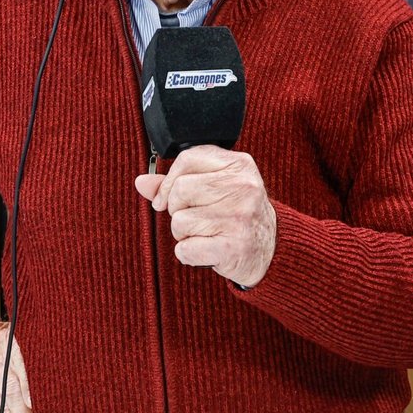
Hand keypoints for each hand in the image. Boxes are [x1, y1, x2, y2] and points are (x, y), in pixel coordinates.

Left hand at [133, 145, 276, 287]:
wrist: (270, 251)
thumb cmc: (238, 216)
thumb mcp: (216, 189)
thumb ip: (178, 182)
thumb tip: (142, 182)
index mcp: (239, 165)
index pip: (188, 159)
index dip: (168, 181)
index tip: (165, 199)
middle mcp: (243, 187)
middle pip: (180, 190)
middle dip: (177, 209)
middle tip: (195, 219)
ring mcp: (240, 217)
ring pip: (180, 221)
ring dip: (184, 234)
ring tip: (206, 234)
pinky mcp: (233, 246)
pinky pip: (184, 249)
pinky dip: (188, 254)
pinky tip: (206, 251)